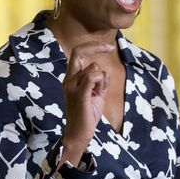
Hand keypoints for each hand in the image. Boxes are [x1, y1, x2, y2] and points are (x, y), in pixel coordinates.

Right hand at [59, 42, 113, 165]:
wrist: (80, 132)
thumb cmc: (88, 113)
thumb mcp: (96, 93)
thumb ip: (99, 81)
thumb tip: (104, 72)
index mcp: (71, 78)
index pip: (77, 53)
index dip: (92, 46)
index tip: (108, 46)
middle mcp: (69, 79)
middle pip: (79, 52)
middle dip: (97, 47)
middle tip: (110, 48)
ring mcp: (72, 86)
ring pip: (94, 68)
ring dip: (102, 79)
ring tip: (98, 94)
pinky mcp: (79, 93)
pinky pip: (93, 77)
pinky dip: (101, 81)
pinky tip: (98, 93)